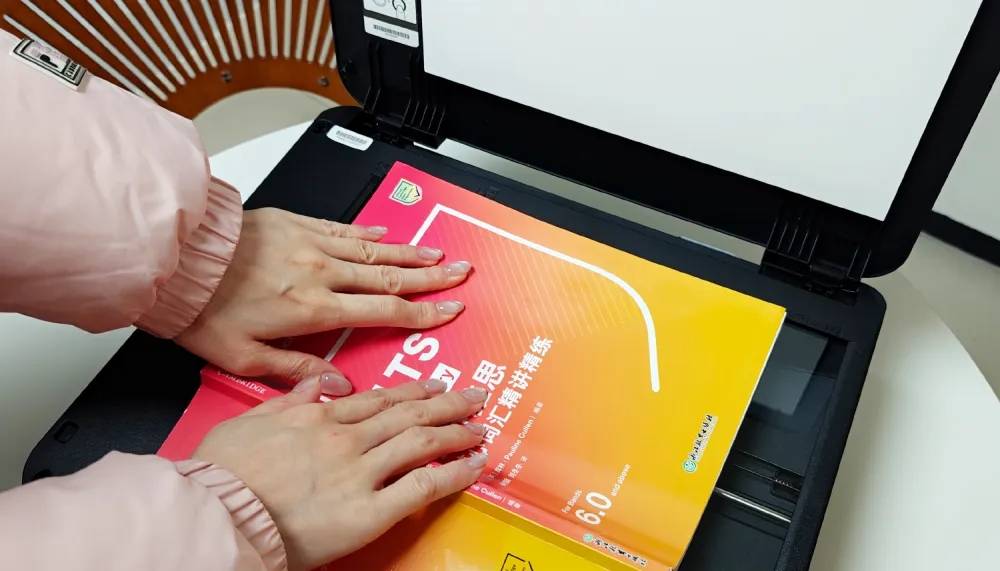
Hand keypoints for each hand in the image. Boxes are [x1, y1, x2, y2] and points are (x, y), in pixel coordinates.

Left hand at [176, 208, 471, 392]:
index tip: (448, 311)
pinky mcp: (292, 223)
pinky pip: (340, 226)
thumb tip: (341, 385)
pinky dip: (367, 230)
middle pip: (389, 274)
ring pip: (371, 248)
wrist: (174, 262)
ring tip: (437, 253)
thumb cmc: (201, 311)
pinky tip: (385, 231)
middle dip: (430, 276)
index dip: (421, 313)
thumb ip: (298, 372)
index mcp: (312, 309)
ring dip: (408, 251)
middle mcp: (319, 272)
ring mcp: (308, 243)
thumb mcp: (244, 357)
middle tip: (460, 273)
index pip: (382, 311)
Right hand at [194, 377, 488, 570]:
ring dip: (457, 432)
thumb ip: (291, 399)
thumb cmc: (222, 475)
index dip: (414, 392)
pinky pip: (422, 486)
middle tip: (476, 396)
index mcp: (318, 415)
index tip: (436, 387)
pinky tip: (473, 466)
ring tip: (480, 427)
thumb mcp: (249, 421)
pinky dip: (453, 473)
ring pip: (422, 442)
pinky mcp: (369, 511)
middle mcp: (346, 437)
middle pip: (409, 413)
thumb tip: (320, 382)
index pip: (379, 399)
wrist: (216, 516)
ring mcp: (360, 472)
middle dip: (448, 403)